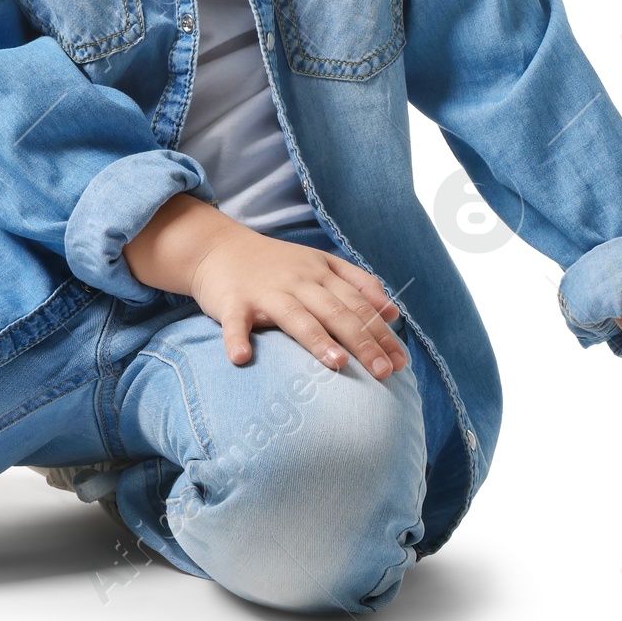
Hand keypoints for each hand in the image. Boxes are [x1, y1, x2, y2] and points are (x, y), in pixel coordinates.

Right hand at [122, 193, 408, 379]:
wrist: (219, 248)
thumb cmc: (276, 264)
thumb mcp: (320, 264)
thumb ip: (357, 284)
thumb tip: (393, 312)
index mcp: (322, 273)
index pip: (359, 305)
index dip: (382, 333)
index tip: (402, 362)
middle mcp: (299, 280)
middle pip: (337, 312)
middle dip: (363, 342)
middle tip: (385, 373)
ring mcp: (266, 291)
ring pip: (296, 317)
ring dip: (317, 341)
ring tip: (338, 365)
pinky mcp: (233, 301)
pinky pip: (235, 322)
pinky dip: (236, 339)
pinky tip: (242, 359)